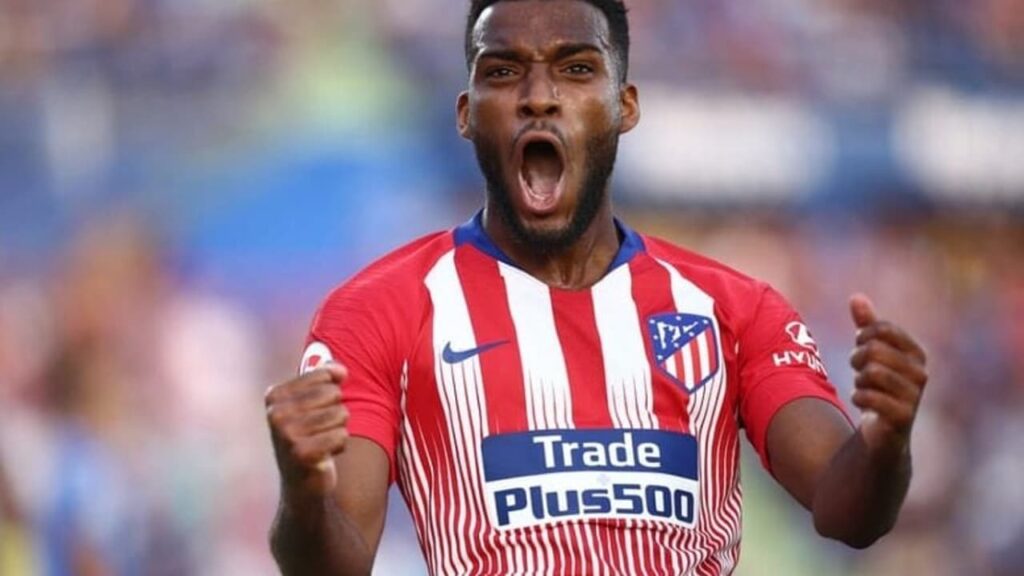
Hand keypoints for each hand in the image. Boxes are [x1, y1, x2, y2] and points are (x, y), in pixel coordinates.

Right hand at [265, 364, 349, 499]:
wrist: (302, 484)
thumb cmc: (310, 438)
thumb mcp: (314, 402)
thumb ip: (327, 378)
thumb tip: (340, 371)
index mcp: (275, 396)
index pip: (324, 375)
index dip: (331, 392)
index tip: (317, 411)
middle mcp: (276, 413)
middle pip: (333, 394)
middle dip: (335, 413)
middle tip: (319, 431)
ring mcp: (286, 434)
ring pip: (340, 414)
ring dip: (338, 430)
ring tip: (322, 443)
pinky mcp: (301, 454)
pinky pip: (341, 435)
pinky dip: (339, 445)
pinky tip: (325, 456)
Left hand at [848, 294, 927, 454]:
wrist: (884, 433)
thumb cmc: (879, 387)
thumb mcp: (872, 354)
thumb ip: (866, 326)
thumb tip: (856, 297)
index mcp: (916, 353)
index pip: (883, 328)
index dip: (863, 335)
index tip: (860, 347)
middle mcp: (921, 373)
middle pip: (874, 349)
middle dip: (857, 359)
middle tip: (859, 371)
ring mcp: (914, 396)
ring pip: (871, 372)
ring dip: (859, 380)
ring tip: (863, 387)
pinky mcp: (902, 418)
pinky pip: (869, 397)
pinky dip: (858, 397)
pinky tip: (863, 403)